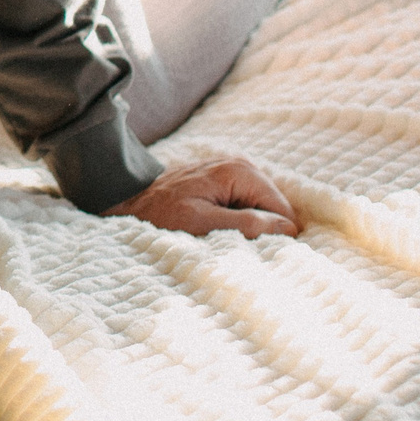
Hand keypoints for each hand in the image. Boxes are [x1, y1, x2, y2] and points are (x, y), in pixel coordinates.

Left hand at [108, 156, 298, 237]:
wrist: (131, 199)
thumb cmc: (161, 213)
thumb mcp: (201, 222)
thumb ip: (244, 224)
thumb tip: (288, 229)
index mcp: (240, 172)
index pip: (283, 211)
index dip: (277, 236)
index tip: (257, 254)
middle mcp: (242, 166)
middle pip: (276, 210)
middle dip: (264, 231)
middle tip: (237, 247)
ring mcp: (235, 173)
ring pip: (263, 211)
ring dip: (251, 228)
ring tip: (226, 239)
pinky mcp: (227, 182)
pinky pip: (248, 206)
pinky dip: (240, 222)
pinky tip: (221, 230)